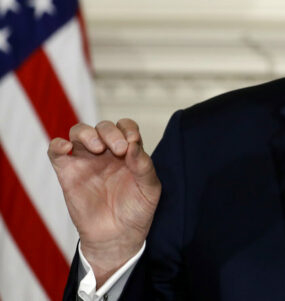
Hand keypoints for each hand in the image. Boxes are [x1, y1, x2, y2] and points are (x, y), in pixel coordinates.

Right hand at [48, 119, 160, 286]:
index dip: (128, 129)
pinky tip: (66, 148)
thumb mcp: (149, 188)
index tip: (132, 142)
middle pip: (103, 127)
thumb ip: (144, 165)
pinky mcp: (67, 173)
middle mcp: (106, 152)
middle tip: (118, 150)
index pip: (125, 127)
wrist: (117, 237)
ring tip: (97, 148)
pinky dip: (58, 144)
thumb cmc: (136, 211)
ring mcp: (85, 161)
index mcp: (127, 152)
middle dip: (111, 132)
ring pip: (79, 132)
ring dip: (87, 133)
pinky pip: (55, 151)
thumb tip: (133, 144)